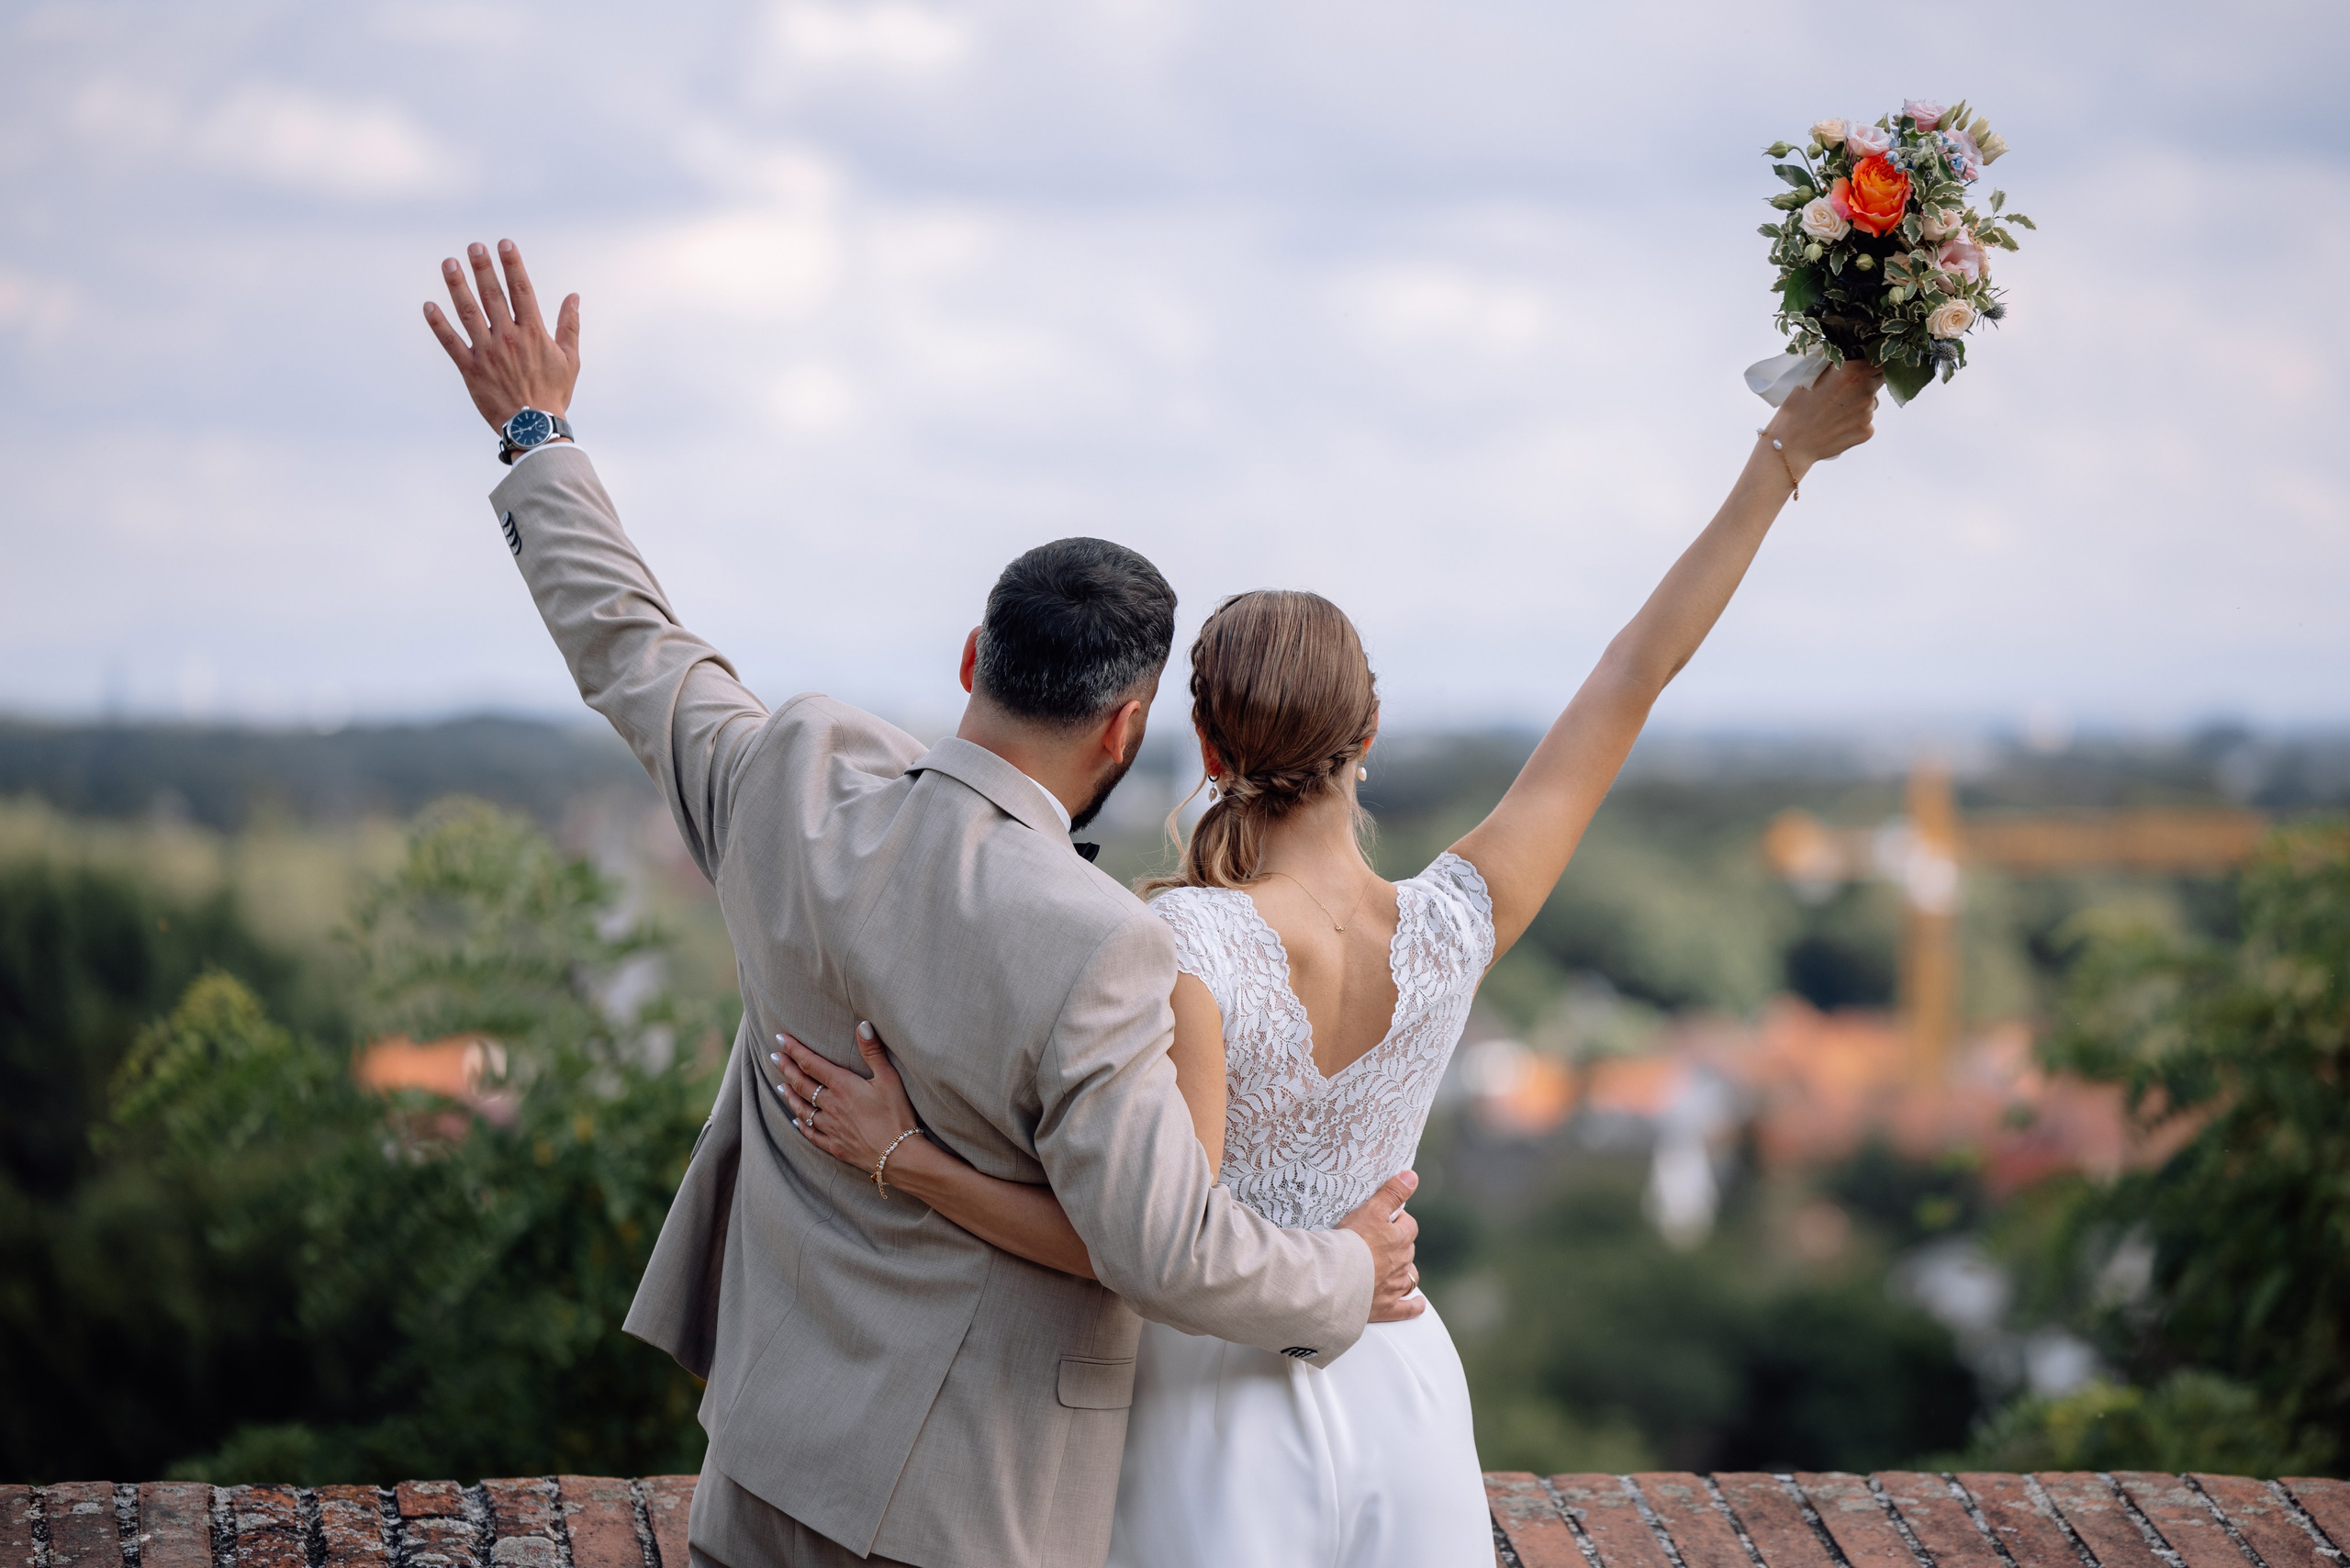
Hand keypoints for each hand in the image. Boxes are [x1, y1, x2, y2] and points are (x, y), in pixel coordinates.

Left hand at [422, 239, 579, 431]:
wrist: (534, 427)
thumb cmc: (554, 393)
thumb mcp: (570, 358)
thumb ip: (570, 325)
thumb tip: (573, 297)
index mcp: (533, 332)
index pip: (521, 290)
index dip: (512, 264)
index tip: (504, 244)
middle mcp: (508, 337)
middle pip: (492, 295)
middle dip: (483, 268)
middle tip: (474, 247)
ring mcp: (487, 352)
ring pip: (468, 312)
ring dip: (457, 286)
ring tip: (449, 263)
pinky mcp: (470, 368)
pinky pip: (450, 342)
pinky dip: (438, 324)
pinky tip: (429, 305)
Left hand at [774, 1024, 918, 1173]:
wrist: (898, 1155)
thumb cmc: (896, 1114)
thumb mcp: (889, 1078)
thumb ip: (873, 1051)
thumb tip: (863, 1024)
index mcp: (842, 1086)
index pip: (811, 1063)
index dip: (794, 1049)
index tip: (781, 1039)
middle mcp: (830, 1105)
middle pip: (801, 1084)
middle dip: (786, 1068)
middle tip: (774, 1057)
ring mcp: (830, 1127)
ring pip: (802, 1109)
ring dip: (789, 1096)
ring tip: (780, 1086)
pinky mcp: (835, 1145)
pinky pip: (811, 1134)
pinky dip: (801, 1126)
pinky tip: (796, 1121)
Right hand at [1337, 1170, 1424, 1322]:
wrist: (1337, 1278)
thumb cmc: (1351, 1241)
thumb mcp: (1371, 1210)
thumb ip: (1392, 1193)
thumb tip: (1413, 1176)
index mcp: (1399, 1239)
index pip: (1408, 1226)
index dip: (1398, 1221)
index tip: (1386, 1219)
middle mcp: (1401, 1264)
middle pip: (1407, 1251)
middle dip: (1399, 1245)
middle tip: (1380, 1241)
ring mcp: (1394, 1287)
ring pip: (1408, 1277)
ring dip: (1405, 1272)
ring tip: (1395, 1268)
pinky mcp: (1385, 1308)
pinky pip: (1406, 1308)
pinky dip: (1413, 1306)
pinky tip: (1418, 1304)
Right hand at [1767, 359, 1882, 470]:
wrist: (1791, 444)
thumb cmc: (1796, 407)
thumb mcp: (1810, 375)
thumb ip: (1834, 363)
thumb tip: (1847, 354)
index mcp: (1853, 371)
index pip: (1880, 359)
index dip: (1873, 360)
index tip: (1864, 364)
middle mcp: (1866, 390)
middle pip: (1879, 378)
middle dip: (1868, 379)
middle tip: (1846, 388)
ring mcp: (1868, 412)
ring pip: (1872, 401)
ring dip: (1861, 402)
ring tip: (1836, 410)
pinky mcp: (1867, 431)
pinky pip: (1866, 421)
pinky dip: (1855, 421)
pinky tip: (1837, 424)